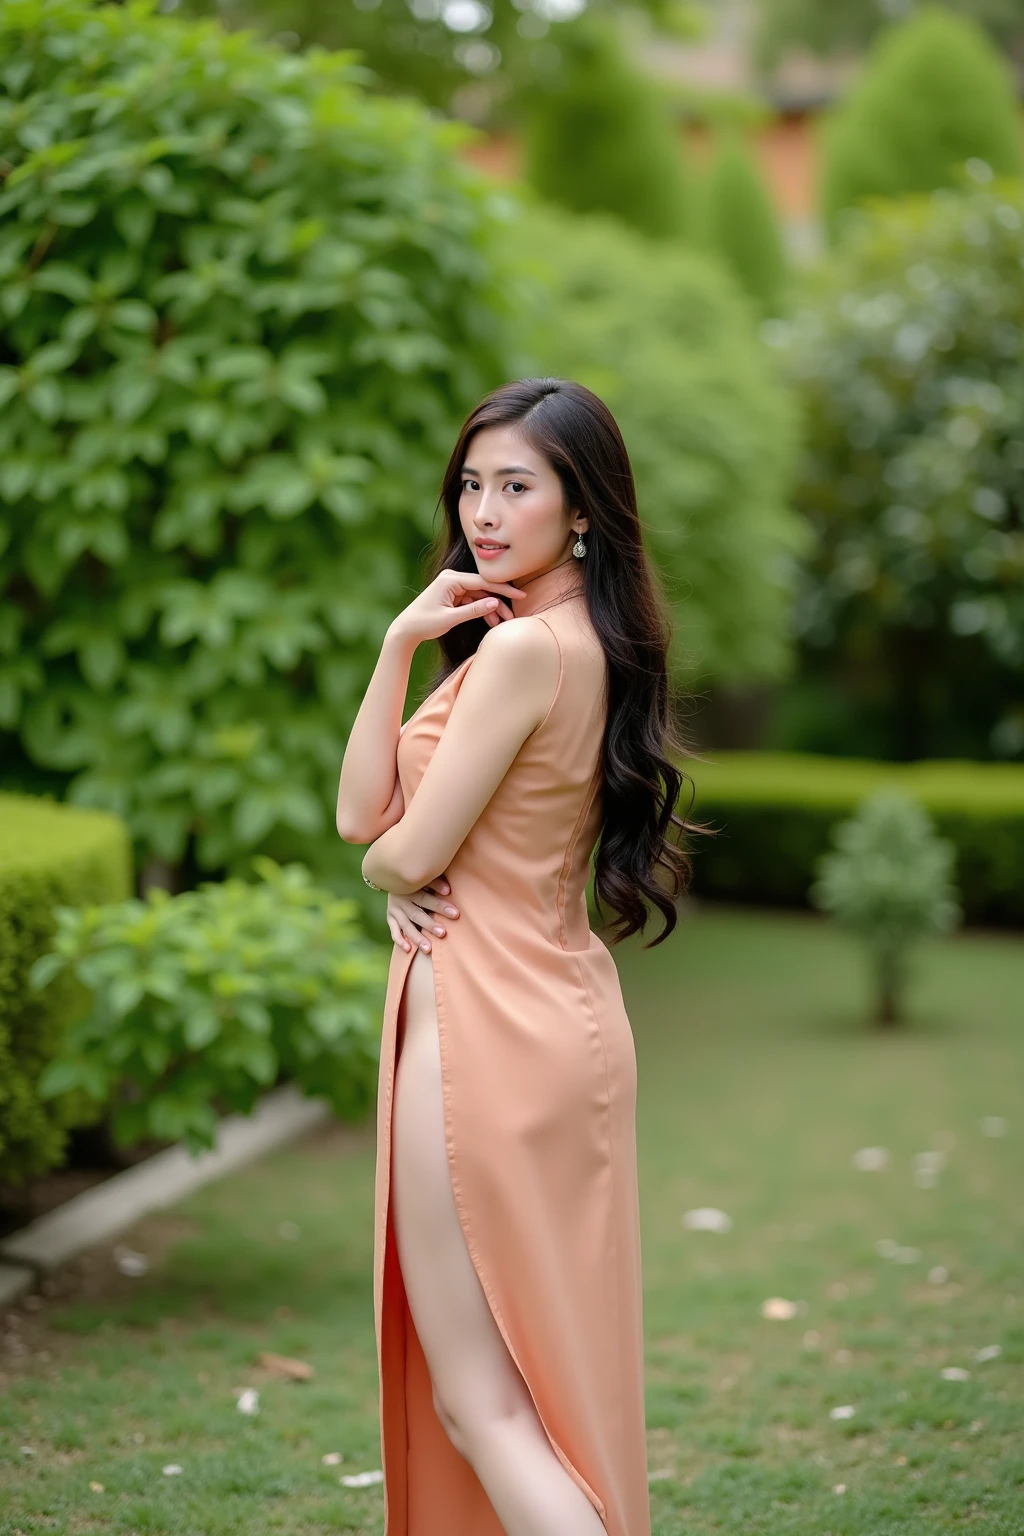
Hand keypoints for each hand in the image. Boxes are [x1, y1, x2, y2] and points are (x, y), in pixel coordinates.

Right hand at [386, 873, 459, 953]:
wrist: (394, 878)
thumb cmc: (417, 879)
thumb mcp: (424, 879)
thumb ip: (435, 883)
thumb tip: (448, 890)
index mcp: (410, 889)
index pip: (426, 899)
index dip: (440, 906)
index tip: (455, 913)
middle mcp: (401, 901)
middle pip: (416, 915)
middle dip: (430, 925)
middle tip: (442, 933)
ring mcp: (394, 911)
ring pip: (406, 926)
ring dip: (417, 937)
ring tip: (428, 949)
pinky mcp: (390, 918)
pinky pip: (394, 932)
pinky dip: (400, 941)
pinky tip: (409, 949)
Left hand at [392, 568, 524, 645]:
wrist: (405, 630)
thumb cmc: (424, 623)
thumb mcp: (450, 619)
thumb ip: (474, 610)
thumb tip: (495, 603)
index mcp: (450, 579)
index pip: (482, 582)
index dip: (503, 589)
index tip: (520, 594)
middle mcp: (452, 578)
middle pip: (483, 588)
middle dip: (498, 602)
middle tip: (512, 616)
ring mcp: (453, 586)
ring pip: (479, 595)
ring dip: (490, 609)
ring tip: (501, 623)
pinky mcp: (453, 594)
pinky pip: (472, 600)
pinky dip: (481, 610)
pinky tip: (491, 621)